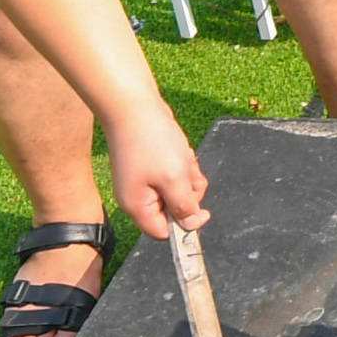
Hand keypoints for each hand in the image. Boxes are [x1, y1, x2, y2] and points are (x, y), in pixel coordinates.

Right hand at [107, 103, 209, 238]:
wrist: (133, 104)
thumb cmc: (151, 141)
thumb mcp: (174, 178)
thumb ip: (183, 206)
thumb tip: (190, 226)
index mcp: (137, 206)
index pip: (164, 232)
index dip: (184, 225)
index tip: (203, 210)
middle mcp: (138, 196)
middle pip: (174, 210)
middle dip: (188, 192)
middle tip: (186, 171)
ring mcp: (143, 180)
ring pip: (177, 189)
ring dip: (187, 174)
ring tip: (182, 155)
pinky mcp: (150, 165)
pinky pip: (174, 172)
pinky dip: (182, 162)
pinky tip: (179, 149)